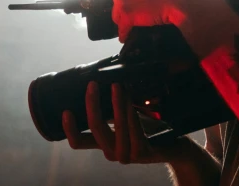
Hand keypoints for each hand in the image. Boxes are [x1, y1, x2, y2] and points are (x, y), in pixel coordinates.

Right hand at [63, 81, 189, 163]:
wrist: (172, 146)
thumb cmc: (146, 129)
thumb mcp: (124, 119)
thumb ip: (110, 110)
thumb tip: (97, 86)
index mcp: (104, 145)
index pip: (78, 143)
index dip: (69, 129)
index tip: (65, 110)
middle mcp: (112, 153)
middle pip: (95, 129)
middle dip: (92, 104)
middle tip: (92, 85)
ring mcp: (127, 155)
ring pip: (115, 128)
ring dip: (115, 104)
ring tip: (116, 86)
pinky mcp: (142, 152)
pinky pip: (133, 131)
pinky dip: (130, 113)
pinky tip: (130, 100)